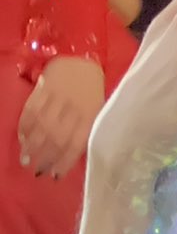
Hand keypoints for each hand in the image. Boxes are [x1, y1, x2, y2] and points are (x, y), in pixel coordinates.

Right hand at [18, 55, 105, 178]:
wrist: (82, 57)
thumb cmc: (91, 90)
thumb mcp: (96, 110)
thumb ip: (86, 131)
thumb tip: (70, 158)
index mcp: (91, 115)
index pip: (76, 144)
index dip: (64, 162)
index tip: (54, 176)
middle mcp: (75, 107)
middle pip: (56, 137)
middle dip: (45, 157)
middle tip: (36, 170)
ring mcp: (58, 97)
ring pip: (42, 126)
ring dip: (32, 145)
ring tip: (25, 158)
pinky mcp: (44, 87)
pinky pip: (31, 110)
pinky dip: (25, 126)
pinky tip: (22, 137)